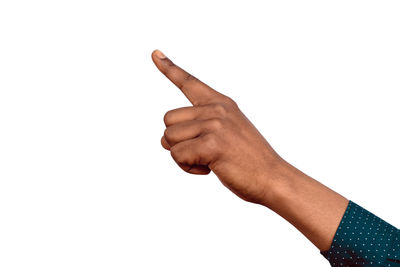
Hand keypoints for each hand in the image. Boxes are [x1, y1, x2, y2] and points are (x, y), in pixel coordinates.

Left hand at [152, 49, 283, 204]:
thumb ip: (199, 128)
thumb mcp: (228, 132)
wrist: (272, 178)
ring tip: (207, 161)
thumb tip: (162, 139)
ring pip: (168, 138)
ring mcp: (215, 124)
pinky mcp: (212, 143)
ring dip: (182, 156)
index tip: (155, 54)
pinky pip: (177, 155)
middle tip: (200, 152)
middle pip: (168, 120)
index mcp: (221, 103)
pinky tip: (209, 169)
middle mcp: (216, 109)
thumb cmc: (247, 161)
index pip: (189, 82)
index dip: (169, 68)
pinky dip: (188, 167)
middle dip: (177, 141)